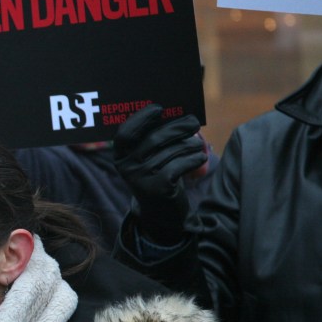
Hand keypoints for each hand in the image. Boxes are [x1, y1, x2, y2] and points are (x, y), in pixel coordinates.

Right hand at [113, 104, 206, 245]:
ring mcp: (141, 178)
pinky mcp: (158, 188)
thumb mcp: (149, 159)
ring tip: (199, 144)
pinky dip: (194, 158)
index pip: (125, 133)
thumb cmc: (158, 176)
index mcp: (121, 156)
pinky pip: (180, 165)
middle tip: (193, 121)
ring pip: (171, 151)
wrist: (162, 213)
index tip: (159, 108)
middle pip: (154, 138)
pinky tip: (200, 157)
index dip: (141, 118)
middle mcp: (127, 167)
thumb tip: (179, 116)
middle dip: (177, 127)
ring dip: (190, 144)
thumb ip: (155, 139)